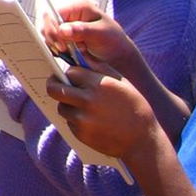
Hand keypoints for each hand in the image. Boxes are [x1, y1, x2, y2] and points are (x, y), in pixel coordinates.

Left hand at [46, 61, 162, 158]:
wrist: (142, 140)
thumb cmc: (134, 107)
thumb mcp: (122, 82)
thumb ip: (99, 67)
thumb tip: (81, 55)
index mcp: (98, 84)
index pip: (69, 71)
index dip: (70, 73)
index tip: (70, 76)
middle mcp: (87, 100)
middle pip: (54, 88)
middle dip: (53, 84)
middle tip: (56, 84)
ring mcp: (82, 118)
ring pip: (61, 106)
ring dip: (67, 104)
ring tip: (83, 106)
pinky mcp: (80, 134)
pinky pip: (69, 122)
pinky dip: (75, 120)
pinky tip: (92, 121)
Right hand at [47, 11, 139, 72]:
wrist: (117, 54)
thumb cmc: (113, 39)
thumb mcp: (101, 33)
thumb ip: (82, 30)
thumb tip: (62, 29)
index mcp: (77, 7)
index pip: (54, 14)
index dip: (53, 30)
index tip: (62, 46)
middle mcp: (69, 15)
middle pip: (48, 24)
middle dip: (54, 39)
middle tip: (66, 50)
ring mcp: (65, 27)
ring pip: (48, 35)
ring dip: (57, 46)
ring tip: (74, 51)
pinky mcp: (64, 39)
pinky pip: (52, 44)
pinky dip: (58, 51)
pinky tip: (70, 54)